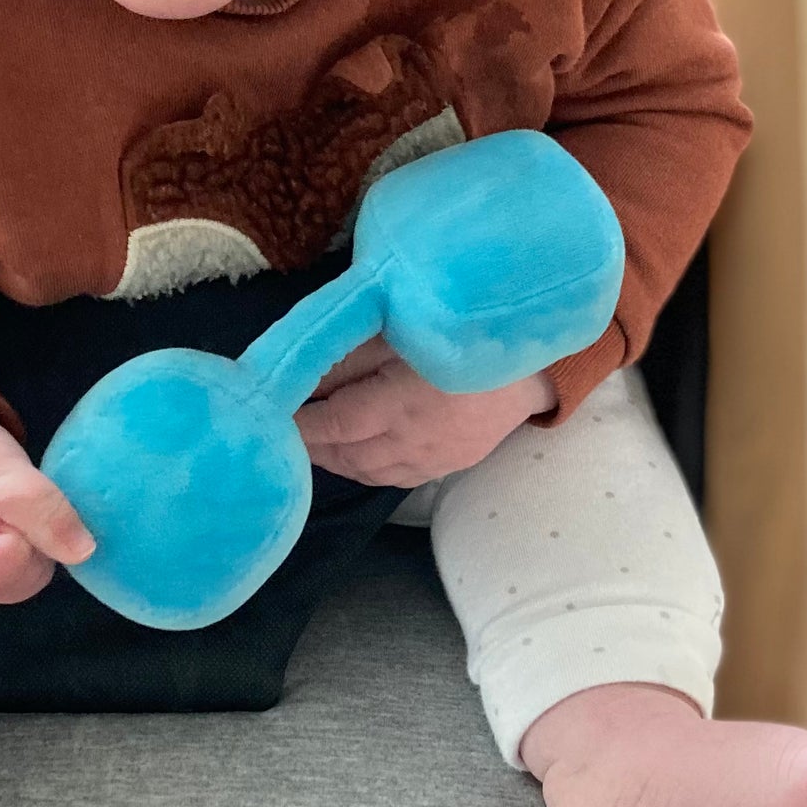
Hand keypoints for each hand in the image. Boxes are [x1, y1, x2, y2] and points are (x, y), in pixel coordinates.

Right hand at [0, 397, 93, 602]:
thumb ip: (42, 510)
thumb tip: (85, 552)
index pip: (13, 571)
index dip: (24, 532)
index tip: (1, 499)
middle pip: (22, 578)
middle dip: (30, 535)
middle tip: (4, 496)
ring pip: (26, 571)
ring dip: (29, 532)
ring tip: (1, 499)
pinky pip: (18, 560)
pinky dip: (24, 532)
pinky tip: (6, 507)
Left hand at [293, 339, 556, 488]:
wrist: (537, 361)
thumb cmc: (464, 330)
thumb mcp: (402, 328)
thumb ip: (352, 353)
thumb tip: (301, 372)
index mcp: (404, 402)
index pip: (335, 424)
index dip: (299, 423)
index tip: (269, 413)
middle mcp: (416, 441)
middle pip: (346, 455)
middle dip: (309, 443)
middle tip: (280, 428)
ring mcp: (434, 459)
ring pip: (367, 472)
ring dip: (333, 458)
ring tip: (309, 439)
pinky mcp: (448, 465)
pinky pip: (392, 478)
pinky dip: (362, 468)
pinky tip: (349, 453)